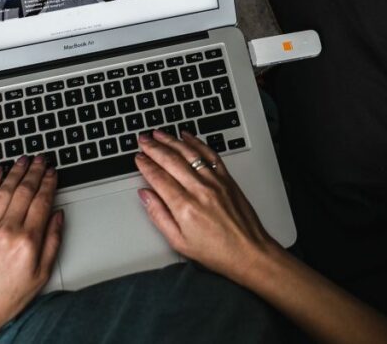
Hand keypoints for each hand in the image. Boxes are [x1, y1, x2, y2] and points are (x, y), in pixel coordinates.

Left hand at [0, 155, 63, 343]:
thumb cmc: (6, 298)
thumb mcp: (41, 274)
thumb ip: (53, 242)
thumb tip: (57, 216)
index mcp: (27, 241)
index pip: (41, 201)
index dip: (48, 183)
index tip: (53, 172)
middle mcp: (7, 230)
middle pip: (24, 191)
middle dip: (34, 171)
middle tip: (40, 158)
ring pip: (4, 191)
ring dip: (15, 172)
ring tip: (23, 159)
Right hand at [135, 130, 279, 284]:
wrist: (248, 251)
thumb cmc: (216, 251)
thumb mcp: (178, 241)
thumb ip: (159, 215)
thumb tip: (145, 195)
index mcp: (184, 207)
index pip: (158, 178)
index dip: (145, 165)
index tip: (138, 158)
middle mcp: (200, 190)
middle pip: (171, 161)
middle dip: (154, 147)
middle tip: (143, 140)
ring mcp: (215, 182)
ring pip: (189, 153)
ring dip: (171, 141)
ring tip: (159, 133)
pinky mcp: (227, 179)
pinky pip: (210, 154)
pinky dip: (197, 143)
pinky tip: (187, 136)